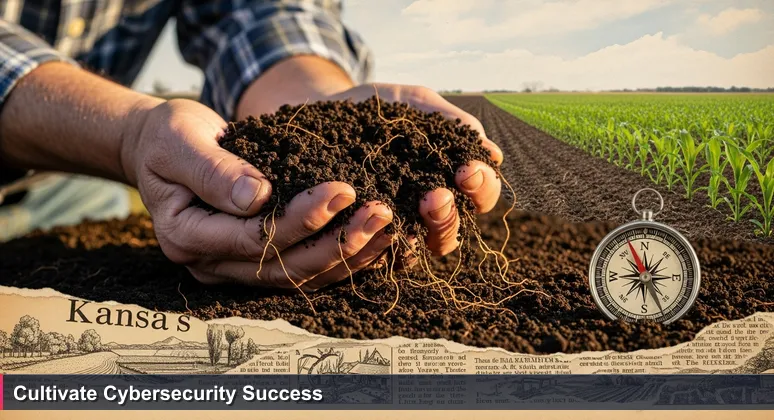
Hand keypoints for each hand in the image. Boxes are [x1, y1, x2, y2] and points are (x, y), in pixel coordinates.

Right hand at [125, 99, 394, 290]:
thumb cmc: (168, 137)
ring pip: (297, 275)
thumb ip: (213, 170)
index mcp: (186, 235)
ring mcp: (234, 267)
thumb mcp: (179, 141)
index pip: (253, 237)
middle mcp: (211, 263)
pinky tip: (373, 243)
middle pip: (283, 266)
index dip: (301, 219)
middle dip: (336, 242)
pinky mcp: (257, 260)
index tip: (342, 190)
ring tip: (387, 229)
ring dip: (346, 256)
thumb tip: (257, 198)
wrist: (163, 147)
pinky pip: (302, 269)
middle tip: (379, 212)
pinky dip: (339, 259)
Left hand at [326, 83, 503, 255]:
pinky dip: (376, 245)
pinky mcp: (358, 237)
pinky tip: (371, 225)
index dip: (482, 188)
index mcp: (448, 180)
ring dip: (415, 235)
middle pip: (451, 232)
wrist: (321, 109)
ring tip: (402, 209)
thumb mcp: (414, 103)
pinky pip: (375, 256)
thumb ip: (449, 123)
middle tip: (435, 196)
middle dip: (448, 216)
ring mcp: (393, 227)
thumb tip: (491, 153)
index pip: (482, 196)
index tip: (467, 171)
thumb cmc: (375, 108)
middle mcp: (424, 212)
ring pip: (416, 251)